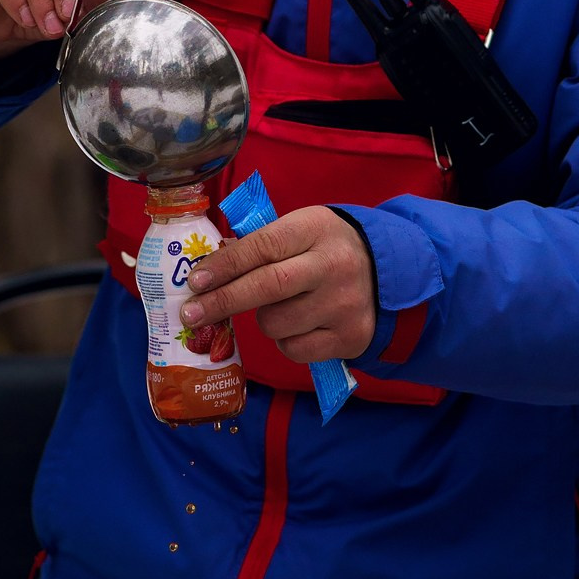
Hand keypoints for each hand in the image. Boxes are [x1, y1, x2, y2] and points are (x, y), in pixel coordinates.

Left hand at [181, 208, 377, 362]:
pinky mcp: (349, 336)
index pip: (263, 247)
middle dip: (223, 301)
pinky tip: (299, 324)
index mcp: (315, 229)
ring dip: (263, 320)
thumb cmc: (326, 248)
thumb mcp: (301, 230)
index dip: (225, 266)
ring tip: (279, 307)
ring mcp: (343, 304)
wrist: (387, 271)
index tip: (195, 281)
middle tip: (190, 313)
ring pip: (276, 323)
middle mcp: (332, 265)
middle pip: (267, 287)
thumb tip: (208, 272)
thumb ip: (260, 246)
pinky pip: (294, 349)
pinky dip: (285, 341)